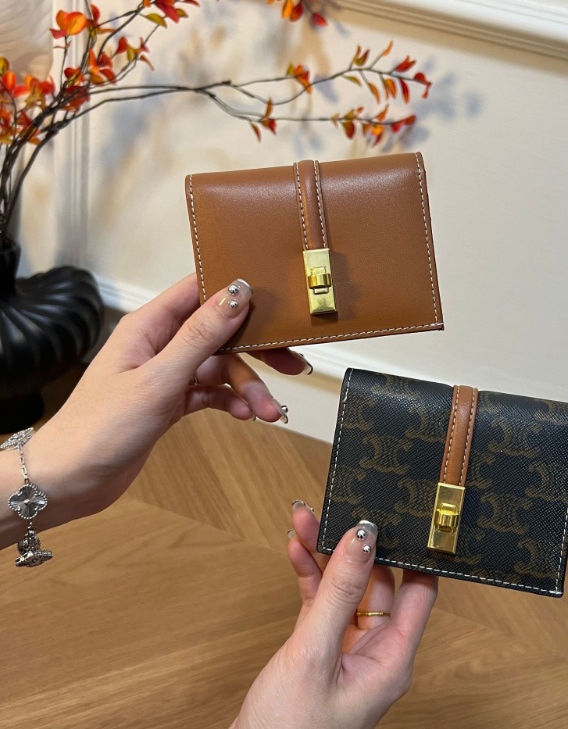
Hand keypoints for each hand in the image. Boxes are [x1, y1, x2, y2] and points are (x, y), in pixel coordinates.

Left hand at [20, 274, 308, 528]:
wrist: (71, 481)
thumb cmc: (100, 427)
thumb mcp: (158, 379)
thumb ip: (200, 336)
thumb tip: (236, 294)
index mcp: (150, 325)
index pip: (200, 291)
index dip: (237, 292)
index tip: (275, 304)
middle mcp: (160, 344)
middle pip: (220, 333)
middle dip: (256, 351)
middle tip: (291, 364)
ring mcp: (167, 373)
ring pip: (220, 368)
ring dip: (247, 387)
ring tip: (269, 412)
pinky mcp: (171, 400)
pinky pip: (211, 392)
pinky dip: (230, 402)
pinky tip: (245, 416)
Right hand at [233, 504, 437, 728]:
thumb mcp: (315, 652)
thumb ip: (339, 592)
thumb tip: (363, 537)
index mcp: (392, 658)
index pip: (418, 590)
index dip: (414, 551)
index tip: (403, 514)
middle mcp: (376, 651)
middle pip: (376, 582)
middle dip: (356, 543)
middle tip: (337, 508)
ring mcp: (347, 649)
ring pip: (345, 588)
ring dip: (325, 554)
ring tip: (306, 519)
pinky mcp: (320, 649)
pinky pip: (322, 602)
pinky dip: (309, 575)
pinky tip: (296, 550)